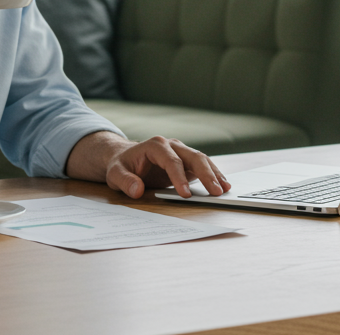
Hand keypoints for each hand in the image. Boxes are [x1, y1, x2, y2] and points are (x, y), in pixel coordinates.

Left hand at [106, 136, 229, 199]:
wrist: (125, 158)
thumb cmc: (121, 165)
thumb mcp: (115, 174)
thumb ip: (125, 181)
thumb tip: (137, 190)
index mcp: (155, 145)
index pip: (171, 161)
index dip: (179, 177)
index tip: (185, 194)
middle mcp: (171, 145)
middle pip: (193, 157)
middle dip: (206, 174)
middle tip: (216, 192)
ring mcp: (181, 151)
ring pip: (201, 160)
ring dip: (214, 174)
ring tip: (225, 189)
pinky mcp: (186, 161)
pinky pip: (202, 166)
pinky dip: (213, 175)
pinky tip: (222, 185)